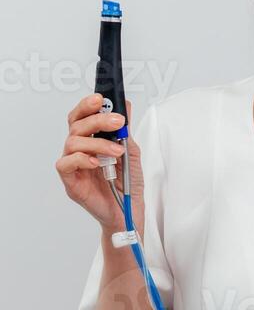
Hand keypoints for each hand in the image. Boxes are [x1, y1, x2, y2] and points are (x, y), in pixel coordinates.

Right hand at [55, 94, 144, 233]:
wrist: (128, 211)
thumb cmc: (127, 183)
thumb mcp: (130, 151)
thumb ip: (124, 130)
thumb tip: (124, 105)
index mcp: (91, 140)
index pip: (82, 116)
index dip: (87, 105)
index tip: (101, 98)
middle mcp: (79, 150)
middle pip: (77, 125)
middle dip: (97, 119)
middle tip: (117, 122)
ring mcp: (73, 165)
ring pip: (73, 142)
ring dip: (98, 143)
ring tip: (117, 151)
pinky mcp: (70, 181)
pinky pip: (66, 164)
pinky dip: (82, 159)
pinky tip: (97, 162)